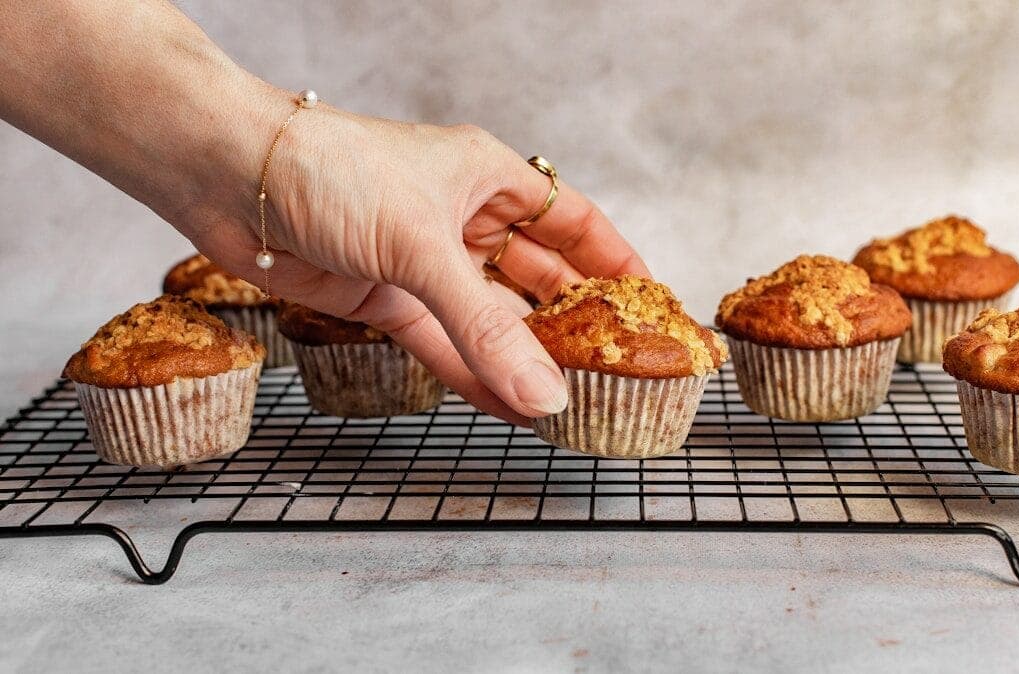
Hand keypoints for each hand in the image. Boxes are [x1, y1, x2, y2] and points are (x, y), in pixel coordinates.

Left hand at [185, 101, 648, 424]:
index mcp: (488, 177)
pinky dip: (474, 376)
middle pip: (539, 277)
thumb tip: (542, 393)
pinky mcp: (386, 299)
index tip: (649, 304)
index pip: (574, 221)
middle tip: (612, 368)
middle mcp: (462, 218)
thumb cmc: (328, 170)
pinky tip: (509, 408)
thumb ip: (486, 329)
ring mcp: (425, 262)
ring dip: (524, 359)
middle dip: (573, 323)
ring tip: (569, 402)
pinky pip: (444, 344)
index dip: (615, 261)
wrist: (228, 177)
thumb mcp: (423, 248)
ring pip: (492, 318)